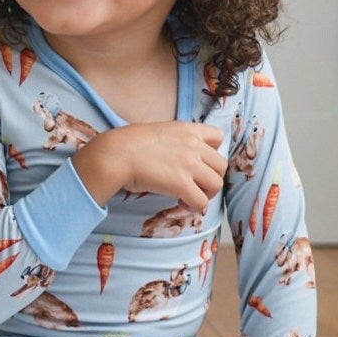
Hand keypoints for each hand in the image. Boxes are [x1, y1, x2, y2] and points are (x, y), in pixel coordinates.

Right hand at [75, 122, 226, 210]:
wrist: (116, 154)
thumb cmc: (126, 144)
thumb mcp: (157, 132)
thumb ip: (172, 141)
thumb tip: (172, 156)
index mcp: (187, 129)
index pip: (218, 137)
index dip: (212, 152)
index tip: (199, 162)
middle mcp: (193, 145)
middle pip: (221, 165)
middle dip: (211, 178)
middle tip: (195, 185)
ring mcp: (190, 164)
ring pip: (216, 184)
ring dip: (205, 194)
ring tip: (188, 197)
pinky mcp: (182, 184)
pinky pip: (201, 201)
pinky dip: (193, 207)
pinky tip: (180, 204)